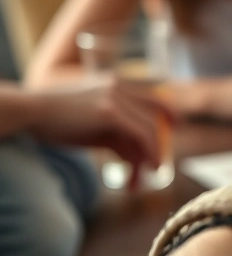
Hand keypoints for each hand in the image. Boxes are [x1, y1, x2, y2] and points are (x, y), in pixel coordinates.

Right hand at [28, 78, 173, 173]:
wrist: (30, 112)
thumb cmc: (55, 121)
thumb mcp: (92, 127)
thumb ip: (115, 137)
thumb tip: (135, 158)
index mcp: (115, 84)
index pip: (151, 97)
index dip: (167, 112)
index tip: (176, 125)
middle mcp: (119, 86)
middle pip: (155, 112)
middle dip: (162, 138)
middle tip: (161, 160)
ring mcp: (115, 97)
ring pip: (150, 127)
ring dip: (155, 152)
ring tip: (154, 171)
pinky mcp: (110, 111)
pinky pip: (141, 134)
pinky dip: (149, 152)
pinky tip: (147, 168)